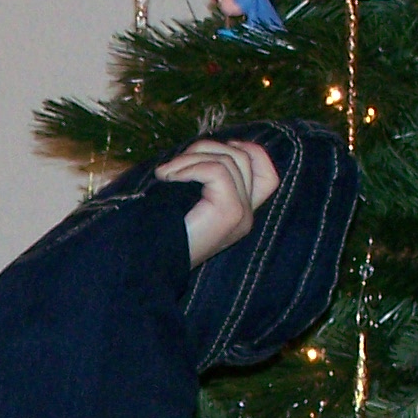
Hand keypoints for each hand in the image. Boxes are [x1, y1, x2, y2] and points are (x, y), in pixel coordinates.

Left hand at [157, 137, 278, 267]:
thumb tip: (204, 149)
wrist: (149, 269)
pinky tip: (167, 178)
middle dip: (205, 149)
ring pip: (229, 160)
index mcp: (240, 214)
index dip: (249, 152)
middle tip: (172, 166)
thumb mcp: (185, 203)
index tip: (211, 152)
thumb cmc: (157, 236)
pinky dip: (190, 167)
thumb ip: (202, 182)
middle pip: (243, 158)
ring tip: (165, 173)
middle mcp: (247, 215)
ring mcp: (241, 214)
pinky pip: (217, 171)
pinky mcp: (230, 212)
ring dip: (191, 157)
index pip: (268, 176)